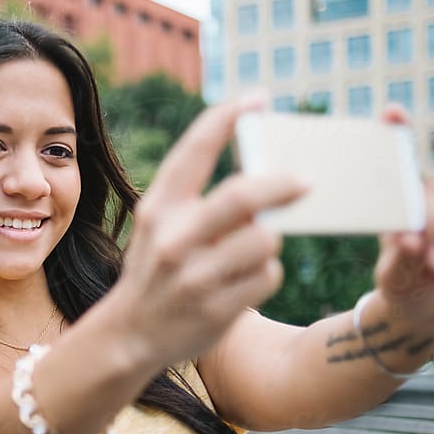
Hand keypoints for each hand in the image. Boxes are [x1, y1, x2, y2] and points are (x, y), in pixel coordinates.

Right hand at [107, 94, 307, 367]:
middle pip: (243, 196)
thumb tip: (262, 174)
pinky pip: (267, 277)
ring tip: (249, 253)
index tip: (258, 98)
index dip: (228, 117)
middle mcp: (173, 239)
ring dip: (268, 243)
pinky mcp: (217, 309)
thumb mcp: (157, 226)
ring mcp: (195, 276)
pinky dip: (264, 275)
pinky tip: (241, 284)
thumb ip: (195, 199)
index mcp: (158, 209)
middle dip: (282, 185)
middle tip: (305, 182)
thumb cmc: (155, 269)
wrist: (129, 335)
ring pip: (265, 240)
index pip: (195, 149)